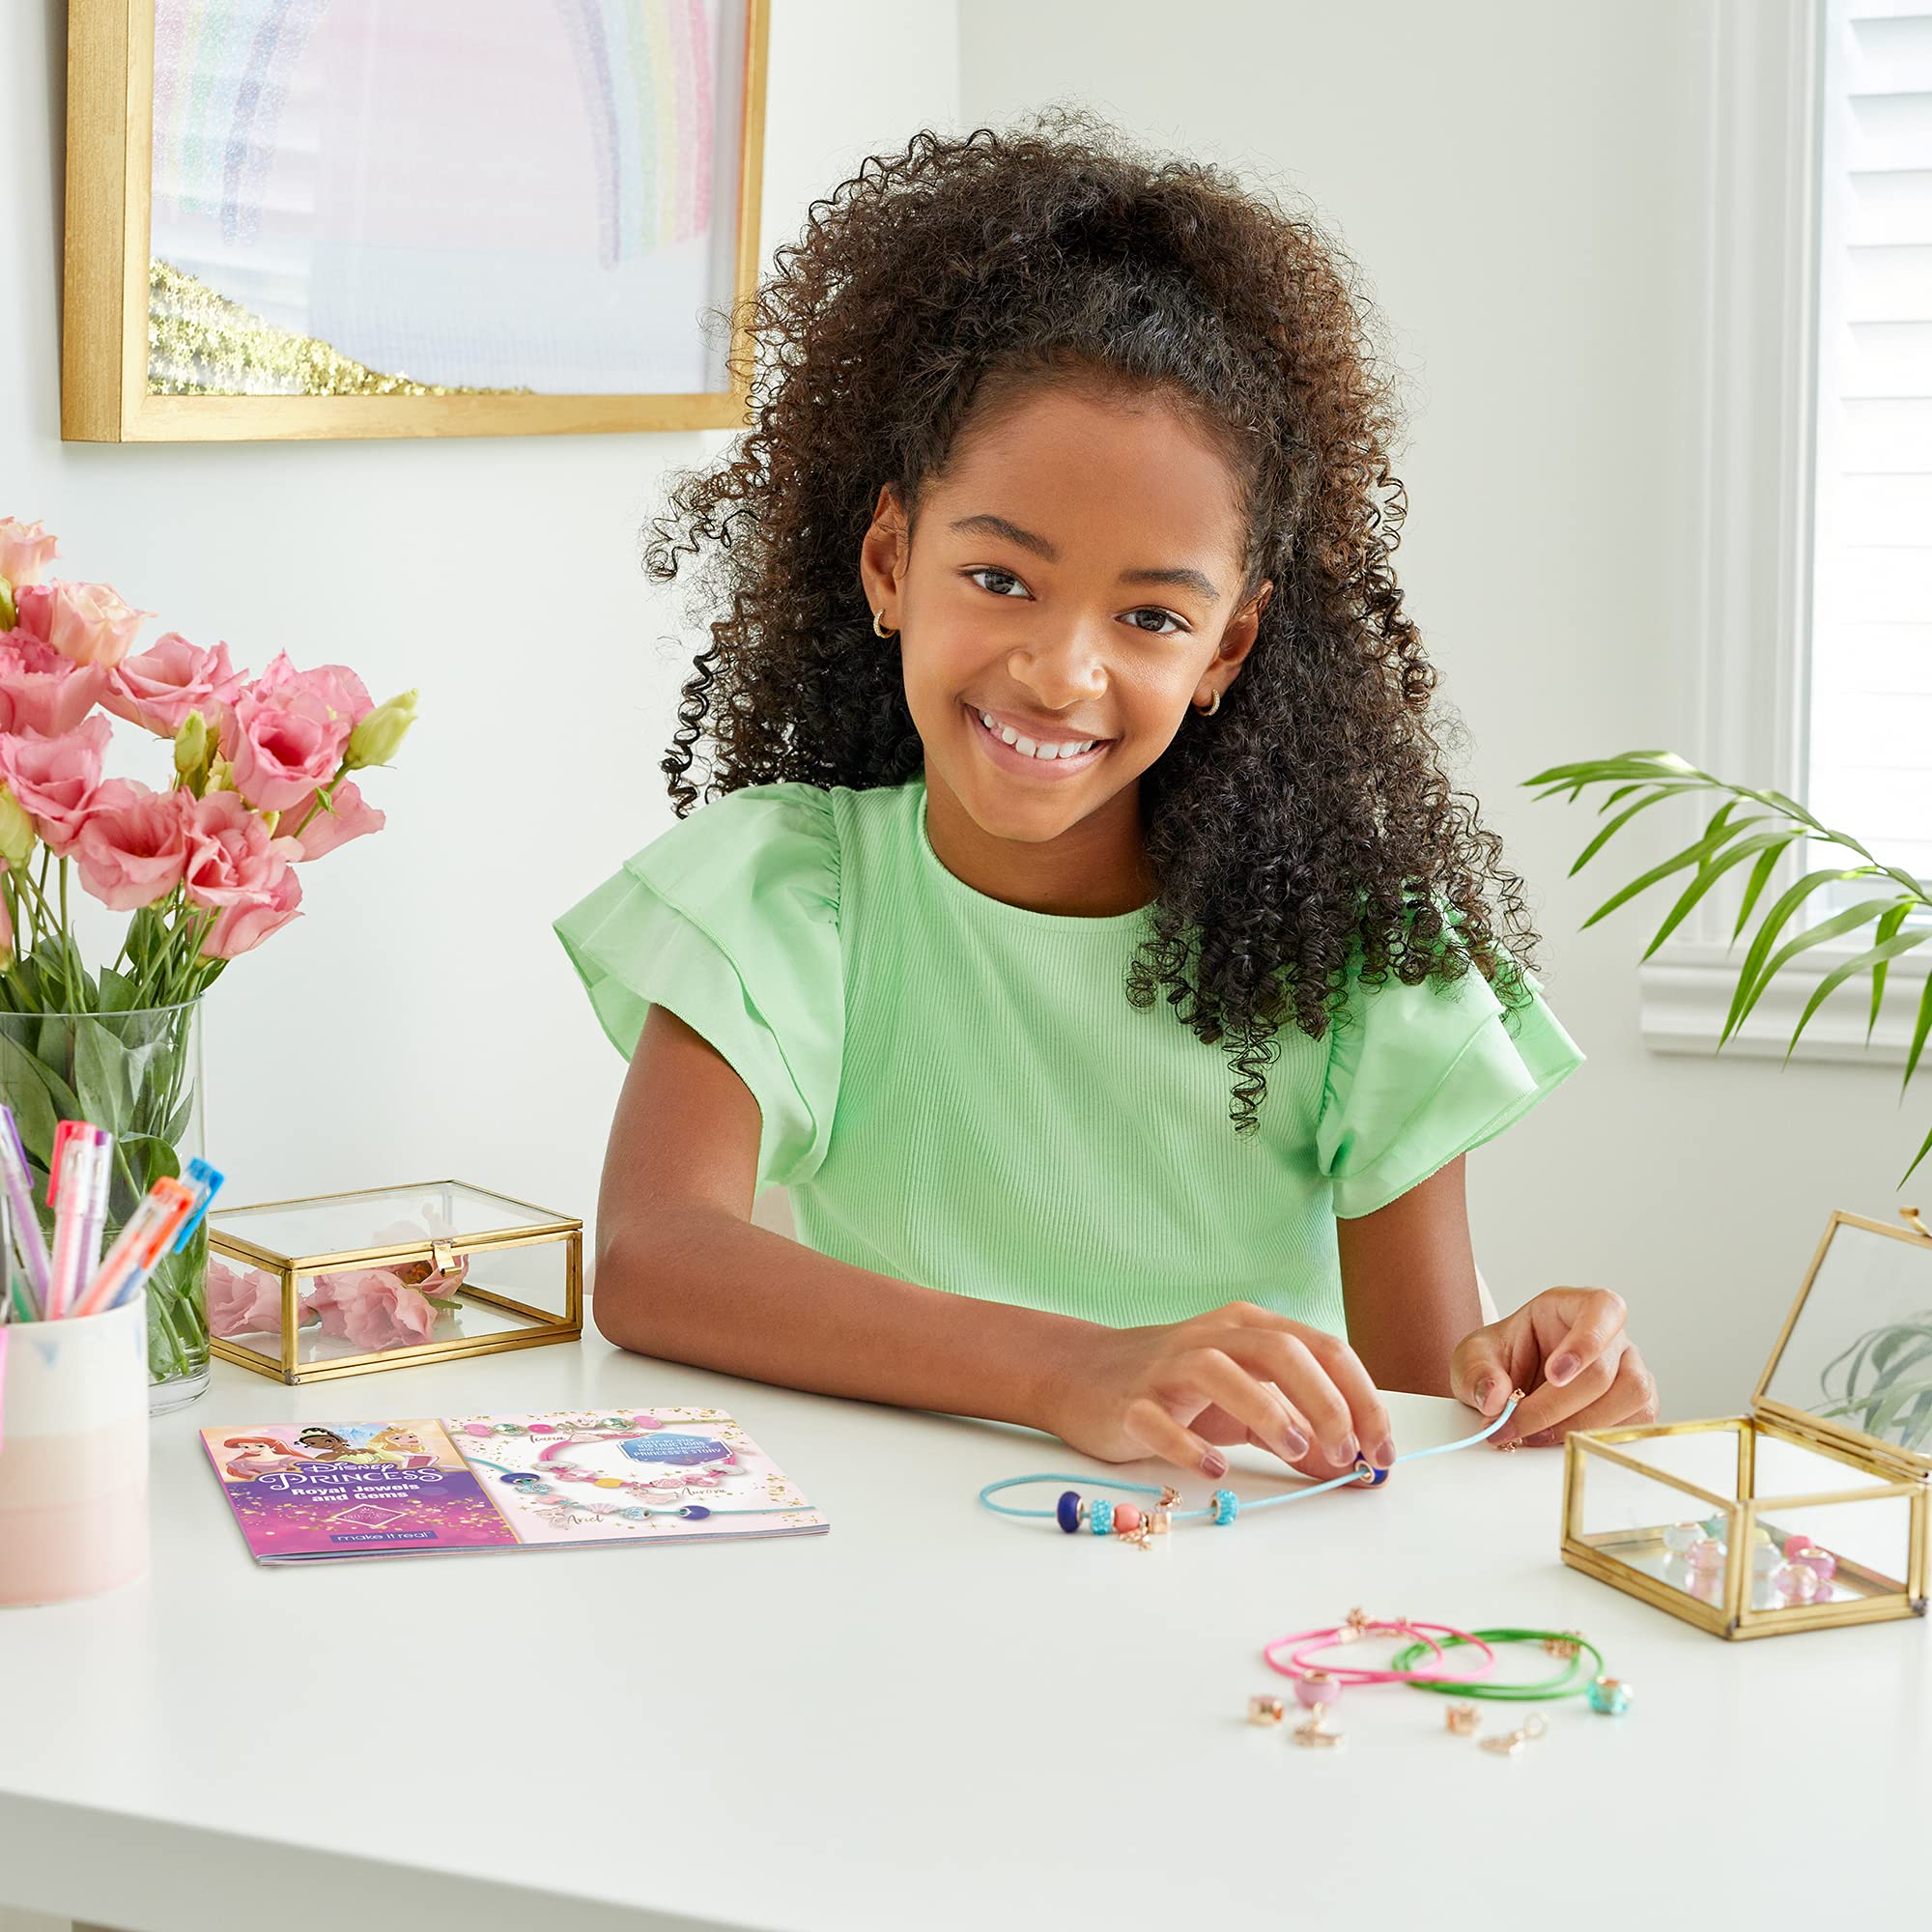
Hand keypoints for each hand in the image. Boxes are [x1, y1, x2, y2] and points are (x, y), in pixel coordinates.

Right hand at [1043, 1301, 1395, 1482]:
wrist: (1083, 1375)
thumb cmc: (1178, 1389)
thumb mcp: (1247, 1407)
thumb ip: (1300, 1431)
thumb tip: (1357, 1468)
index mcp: (1250, 1329)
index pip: (1323, 1349)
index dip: (1361, 1398)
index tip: (1381, 1449)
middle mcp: (1213, 1337)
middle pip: (1280, 1350)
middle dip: (1326, 1400)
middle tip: (1347, 1450)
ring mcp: (1167, 1366)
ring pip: (1220, 1369)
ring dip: (1269, 1411)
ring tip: (1295, 1451)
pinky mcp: (1130, 1401)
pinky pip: (1160, 1418)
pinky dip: (1191, 1445)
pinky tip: (1215, 1468)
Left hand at [1450, 1287, 1657, 1447]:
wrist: (1506, 1387)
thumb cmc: (1499, 1360)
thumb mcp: (1472, 1357)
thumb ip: (1478, 1372)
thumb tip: (1496, 1398)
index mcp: (1574, 1306)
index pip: (1602, 1309)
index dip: (1586, 1342)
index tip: (1554, 1375)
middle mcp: (1611, 1336)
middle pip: (1606, 1370)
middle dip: (1558, 1406)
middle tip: (1516, 1424)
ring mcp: (1629, 1370)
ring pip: (1632, 1399)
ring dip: (1580, 1426)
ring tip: (1535, 1436)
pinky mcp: (1635, 1407)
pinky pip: (1634, 1426)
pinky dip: (1597, 1440)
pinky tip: (1560, 1443)